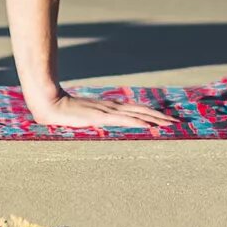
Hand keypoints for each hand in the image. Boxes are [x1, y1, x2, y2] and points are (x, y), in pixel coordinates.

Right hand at [25, 87, 177, 133]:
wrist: (49, 102)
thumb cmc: (61, 110)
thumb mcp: (81, 117)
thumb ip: (89, 119)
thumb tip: (93, 123)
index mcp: (108, 107)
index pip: (135, 109)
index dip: (151, 113)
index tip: (165, 119)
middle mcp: (111, 107)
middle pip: (141, 110)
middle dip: (159, 116)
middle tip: (176, 122)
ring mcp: (107, 111)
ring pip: (136, 114)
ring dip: (154, 119)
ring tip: (169, 124)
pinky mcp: (101, 117)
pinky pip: (123, 120)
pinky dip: (138, 121)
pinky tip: (148, 124)